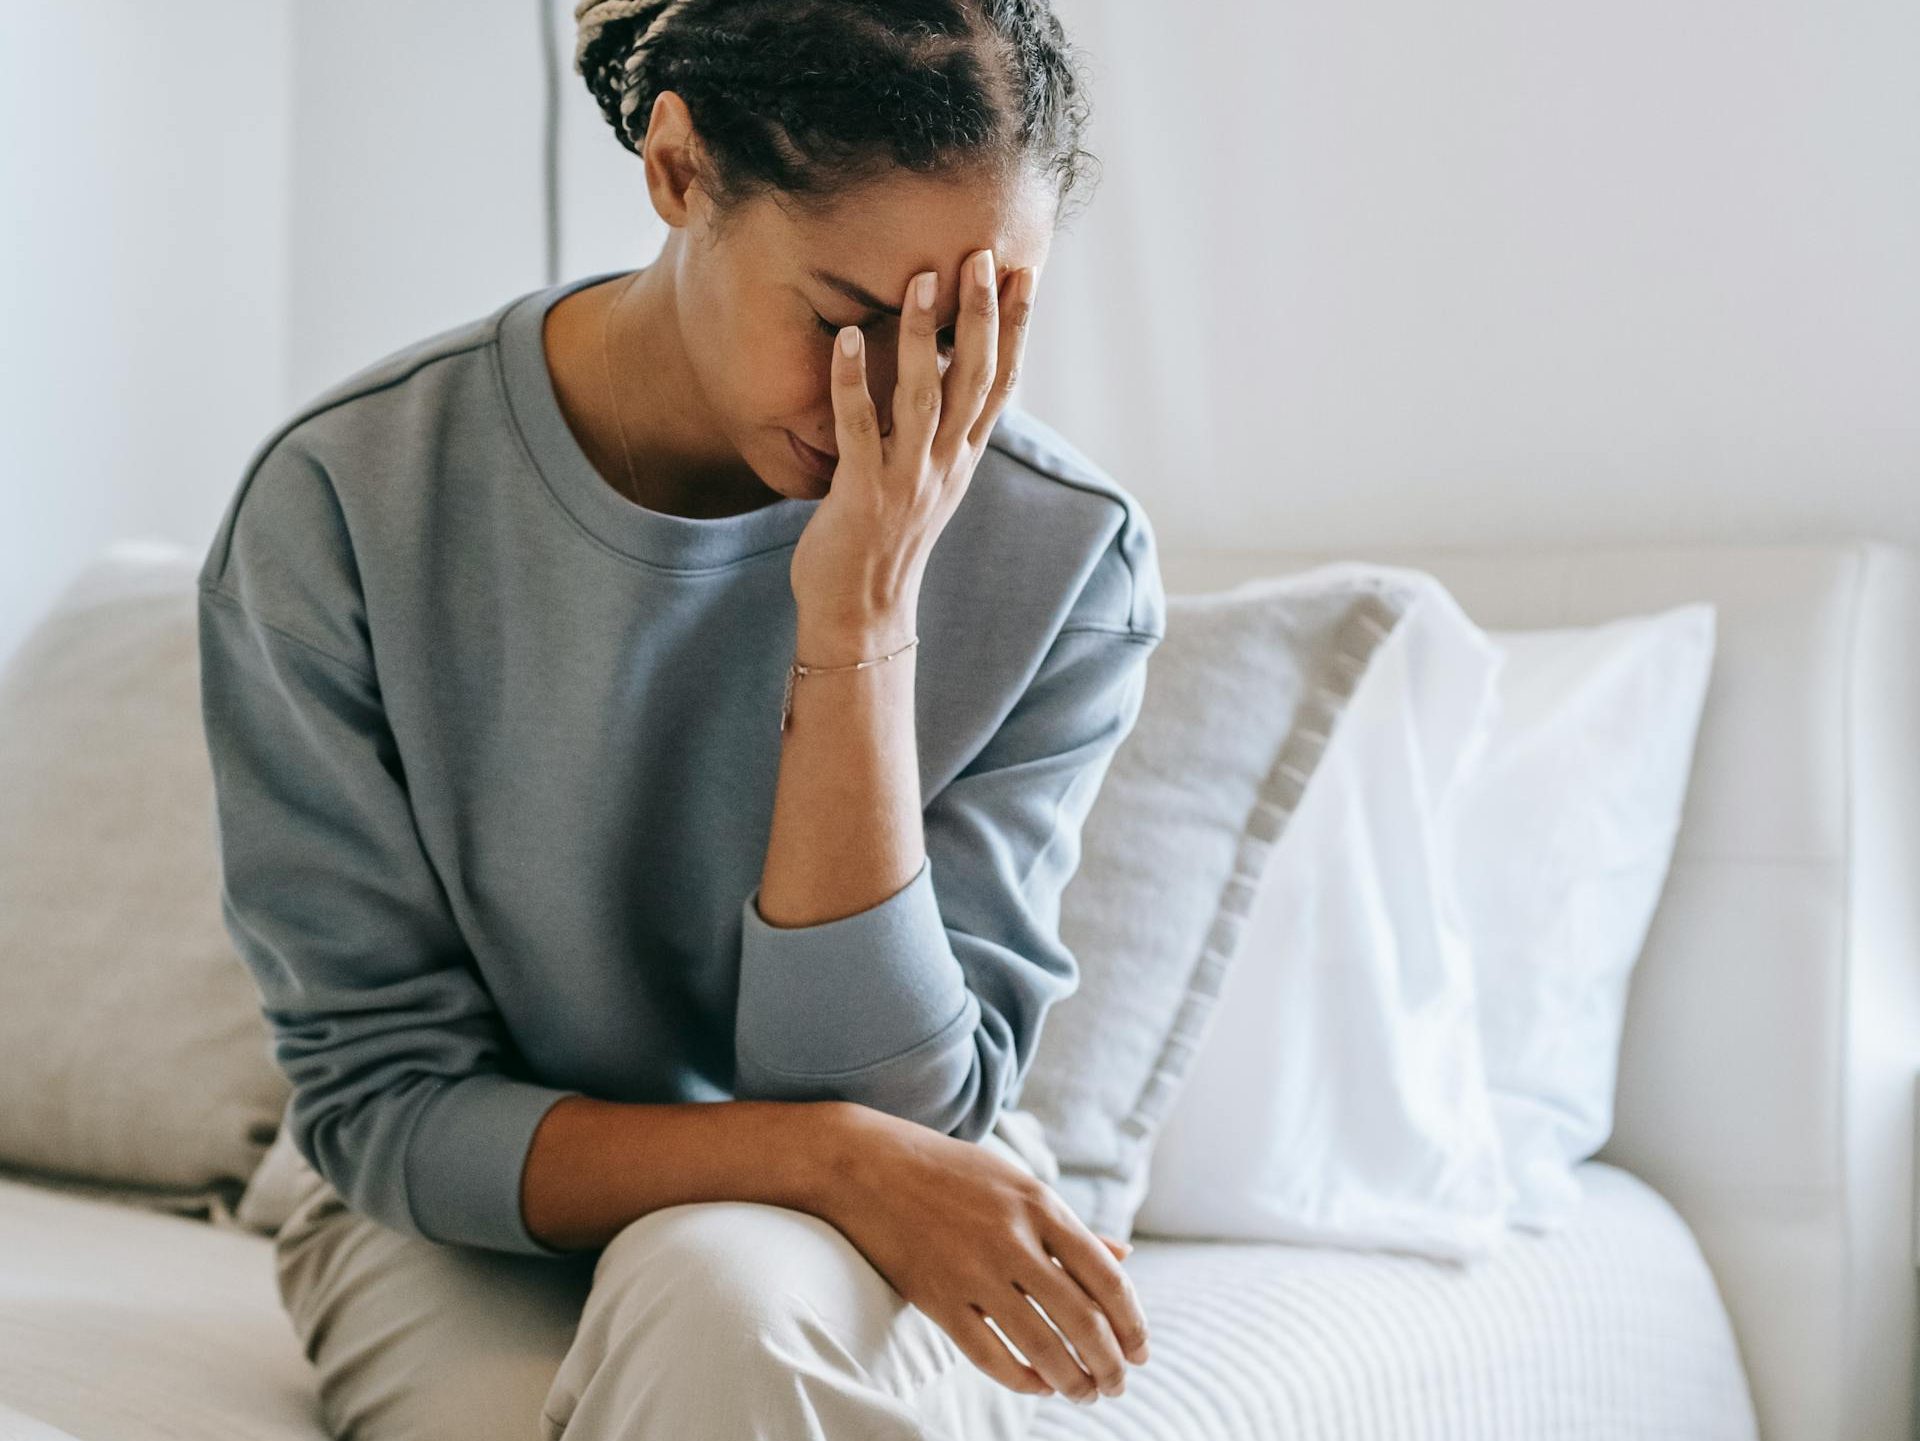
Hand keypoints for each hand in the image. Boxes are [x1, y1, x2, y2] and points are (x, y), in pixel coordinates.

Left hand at [788, 249, 1037, 644]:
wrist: (862, 614)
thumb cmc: (885, 543)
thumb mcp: (929, 484)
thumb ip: (942, 435)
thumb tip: (950, 380)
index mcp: (963, 458)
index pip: (1002, 382)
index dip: (1017, 326)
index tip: (1026, 272)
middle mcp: (945, 464)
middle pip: (976, 378)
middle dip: (983, 315)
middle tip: (984, 255)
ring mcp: (908, 478)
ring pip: (925, 396)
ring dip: (926, 335)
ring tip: (923, 278)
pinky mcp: (863, 493)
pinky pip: (859, 428)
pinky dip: (854, 381)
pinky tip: (847, 338)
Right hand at [814, 1104, 1150, 1404]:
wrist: (868, 1164)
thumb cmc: (951, 1172)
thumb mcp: (1017, 1183)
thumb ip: (1070, 1226)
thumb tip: (1126, 1256)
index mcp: (1040, 1204)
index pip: (1107, 1277)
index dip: (1133, 1323)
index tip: (1141, 1351)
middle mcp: (1013, 1238)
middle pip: (1083, 1320)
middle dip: (1110, 1364)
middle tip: (1118, 1385)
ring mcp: (973, 1270)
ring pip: (1042, 1345)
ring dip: (1074, 1380)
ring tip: (1086, 1393)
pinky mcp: (937, 1298)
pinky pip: (990, 1355)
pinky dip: (1023, 1380)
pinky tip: (1039, 1385)